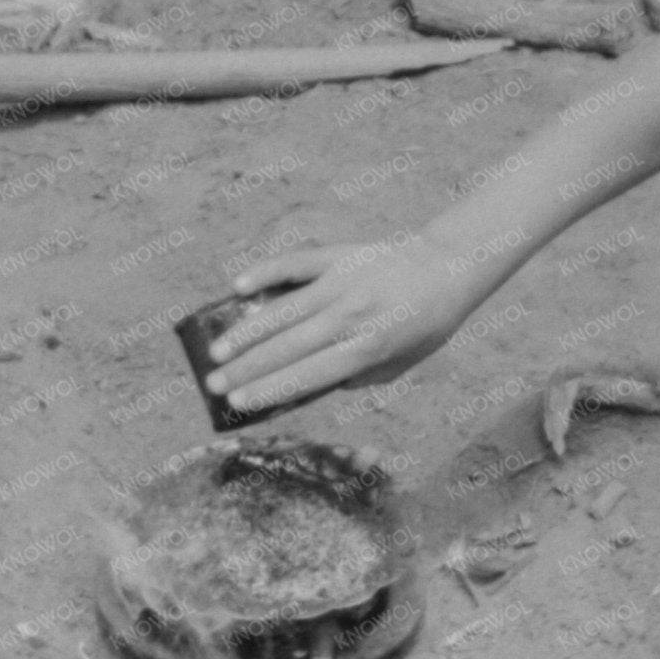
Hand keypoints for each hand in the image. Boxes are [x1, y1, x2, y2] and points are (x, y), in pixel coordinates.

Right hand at [202, 234, 492, 416]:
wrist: (446, 268)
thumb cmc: (423, 325)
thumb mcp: (399, 365)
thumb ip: (355, 378)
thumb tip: (307, 385)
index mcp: (367, 349)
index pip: (307, 376)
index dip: (269, 390)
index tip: (238, 402)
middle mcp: (350, 317)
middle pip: (287, 348)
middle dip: (246, 369)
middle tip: (213, 384)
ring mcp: (340, 283)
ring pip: (282, 310)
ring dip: (246, 331)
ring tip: (217, 351)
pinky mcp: (336, 256)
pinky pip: (295, 264)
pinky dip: (266, 272)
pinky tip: (239, 286)